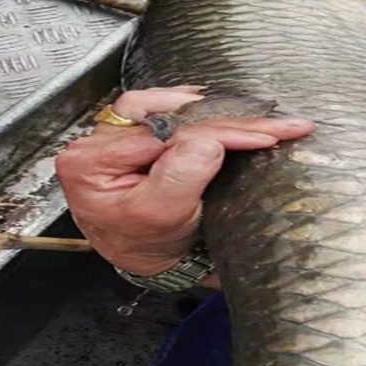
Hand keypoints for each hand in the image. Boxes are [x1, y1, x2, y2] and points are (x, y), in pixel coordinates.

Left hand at [55, 87, 313, 280]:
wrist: (146, 260)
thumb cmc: (147, 245)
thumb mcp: (161, 217)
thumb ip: (179, 176)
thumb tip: (207, 138)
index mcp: (91, 160)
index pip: (163, 133)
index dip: (217, 132)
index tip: (262, 135)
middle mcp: (97, 139)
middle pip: (166, 111)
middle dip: (224, 118)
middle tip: (274, 123)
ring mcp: (115, 134)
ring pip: (169, 105)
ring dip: (215, 110)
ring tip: (257, 116)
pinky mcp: (134, 133)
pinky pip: (168, 110)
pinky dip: (202, 111)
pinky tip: (225, 108)